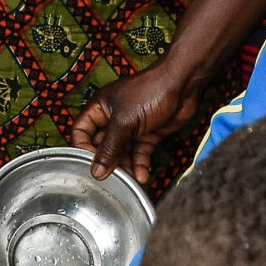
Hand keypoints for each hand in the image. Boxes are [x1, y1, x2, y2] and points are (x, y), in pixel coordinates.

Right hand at [70, 62, 207, 184]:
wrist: (184, 85)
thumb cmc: (151, 90)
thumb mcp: (124, 121)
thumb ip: (109, 147)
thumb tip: (96, 171)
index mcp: (100, 108)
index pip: (81, 131)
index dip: (82, 148)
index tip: (88, 165)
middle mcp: (113, 118)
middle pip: (102, 146)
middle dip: (107, 162)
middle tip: (111, 178)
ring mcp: (131, 127)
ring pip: (122, 153)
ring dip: (126, 167)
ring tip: (130, 180)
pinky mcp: (147, 135)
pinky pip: (139, 154)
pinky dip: (141, 164)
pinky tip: (143, 175)